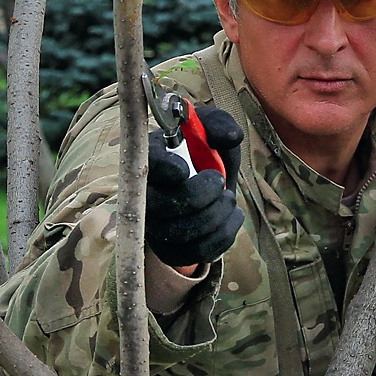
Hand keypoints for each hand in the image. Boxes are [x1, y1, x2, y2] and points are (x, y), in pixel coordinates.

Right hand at [146, 104, 244, 267]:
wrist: (208, 187)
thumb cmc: (204, 152)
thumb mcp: (211, 129)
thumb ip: (218, 124)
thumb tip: (230, 136)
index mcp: (150, 160)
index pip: (146, 166)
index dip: (165, 170)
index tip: (185, 169)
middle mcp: (145, 196)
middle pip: (161, 205)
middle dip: (201, 195)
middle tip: (220, 182)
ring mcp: (156, 228)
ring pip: (181, 233)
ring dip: (216, 215)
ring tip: (228, 199)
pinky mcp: (173, 251)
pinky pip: (199, 251)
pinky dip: (224, 233)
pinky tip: (230, 216)